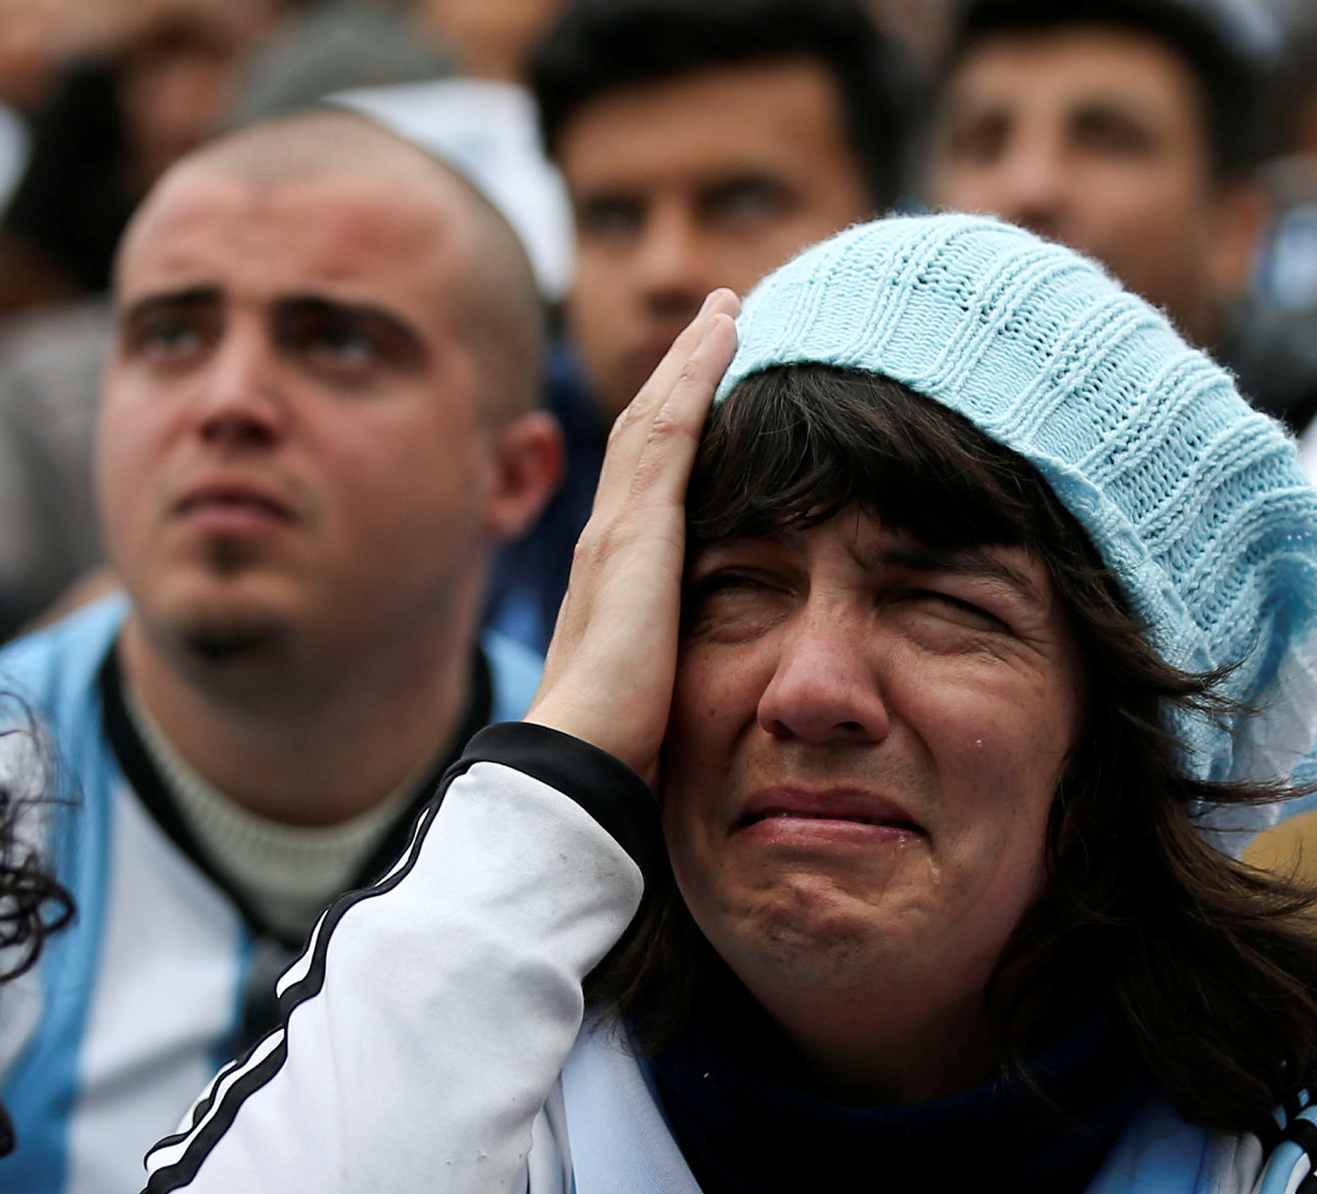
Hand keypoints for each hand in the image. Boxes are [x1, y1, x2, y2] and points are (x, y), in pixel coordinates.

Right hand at [523, 291, 740, 782]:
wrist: (581, 762)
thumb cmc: (623, 752)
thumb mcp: (667, 694)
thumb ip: (686, 667)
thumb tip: (734, 687)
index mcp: (616, 577)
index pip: (650, 481)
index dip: (676, 426)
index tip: (707, 384)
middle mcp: (608, 540)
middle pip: (647, 430)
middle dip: (680, 372)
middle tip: (720, 318)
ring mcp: (617, 530)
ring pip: (657, 415)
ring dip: (691, 356)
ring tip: (728, 308)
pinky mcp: (637, 531)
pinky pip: (671, 429)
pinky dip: (696, 373)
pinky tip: (726, 332)